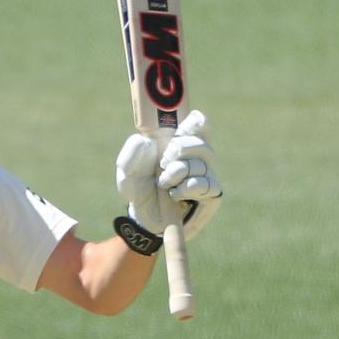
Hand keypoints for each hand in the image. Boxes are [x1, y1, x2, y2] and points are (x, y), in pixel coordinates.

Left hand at [115, 110, 221, 239]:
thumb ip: (131, 153)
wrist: (143, 217)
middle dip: (182, 148)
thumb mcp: (127, 171)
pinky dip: (187, 188)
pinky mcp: (211, 194)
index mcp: (178, 143)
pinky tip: (174, 194)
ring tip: (163, 183)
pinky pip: (207, 185)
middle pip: (203, 143)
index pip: (198, 125)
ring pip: (202, 165)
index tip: (188, 123)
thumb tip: (144, 140)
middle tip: (164, 160)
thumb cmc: (138, 188)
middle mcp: (196, 157)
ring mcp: (205, 175)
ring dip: (178, 172)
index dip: (197, 122)